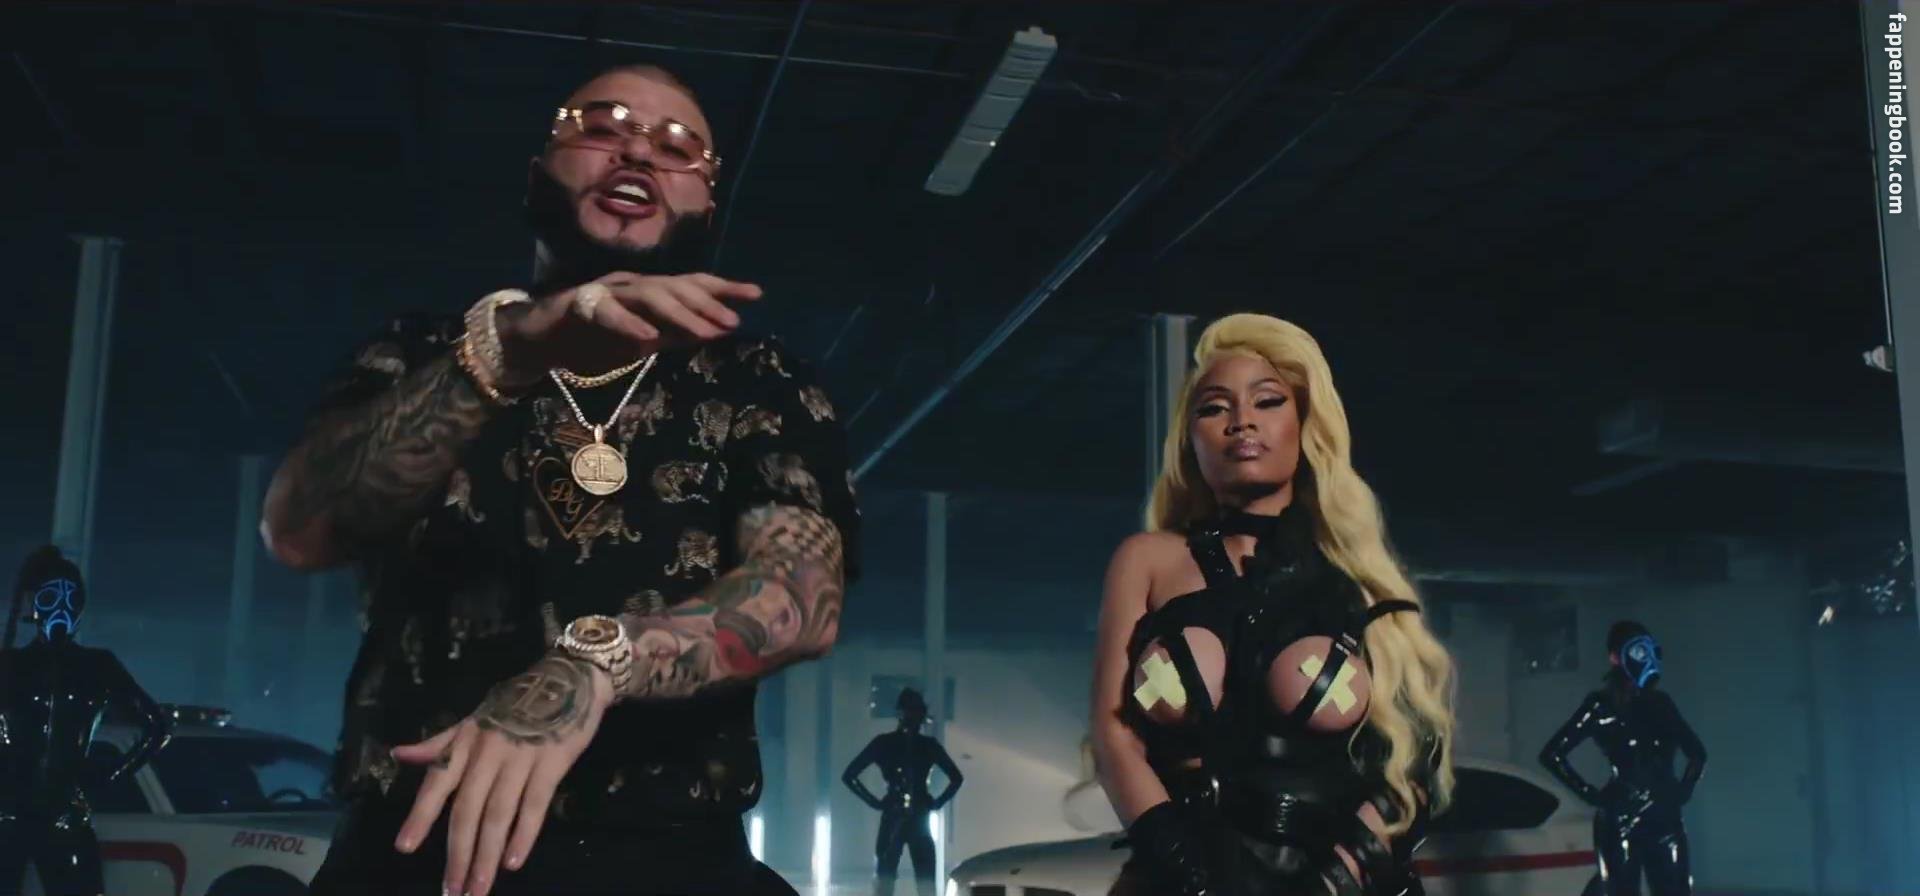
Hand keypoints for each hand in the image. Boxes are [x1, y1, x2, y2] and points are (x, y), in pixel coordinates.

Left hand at [391, 654, 611, 895]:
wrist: (568, 678)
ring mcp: (521, 758)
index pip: (437, 784)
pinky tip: (515, 861)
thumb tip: (397, 755)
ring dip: (488, 855)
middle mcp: (488, 753)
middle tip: (452, 891)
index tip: (404, 848)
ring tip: (479, 887)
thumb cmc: (516, 702)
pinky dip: (524, 834)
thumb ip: (438, 743)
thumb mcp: (473, 719)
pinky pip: (535, 804)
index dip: (420, 817)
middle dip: (459, 854)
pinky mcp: (552, 763)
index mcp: (466, 743)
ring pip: (498, 814)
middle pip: (468, 810)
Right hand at [500, 272, 762, 378]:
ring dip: (678, 314)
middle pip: (674, 286)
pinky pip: (606, 312)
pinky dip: (628, 324)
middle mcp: (630, 284)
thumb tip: (712, 330)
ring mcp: (605, 291)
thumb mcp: (642, 341)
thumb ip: (673, 334)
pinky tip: (647, 340)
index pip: (690, 283)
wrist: (538, 339)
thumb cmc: (592, 338)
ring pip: (647, 295)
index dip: (723, 287)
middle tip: (732, 323)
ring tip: (703, 334)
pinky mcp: (579, 305)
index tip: (756, 295)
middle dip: (706, 304)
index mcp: (647, 290)